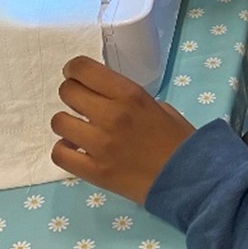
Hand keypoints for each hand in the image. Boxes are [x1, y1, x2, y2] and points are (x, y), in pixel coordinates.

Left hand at [50, 55, 194, 203]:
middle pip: (67, 92)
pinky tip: (76, 150)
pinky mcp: (94, 171)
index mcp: (129, 95)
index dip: (74, 69)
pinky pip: (59, 154)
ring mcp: (99, 145)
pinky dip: (64, 150)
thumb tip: (105, 98)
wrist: (189, 179)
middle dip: (71, 94)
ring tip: (80, 130)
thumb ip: (130, 99)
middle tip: (81, 104)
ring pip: (59, 122)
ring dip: (67, 123)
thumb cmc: (179, 141)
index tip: (75, 75)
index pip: (83, 69)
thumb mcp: (160, 107)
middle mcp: (111, 115)